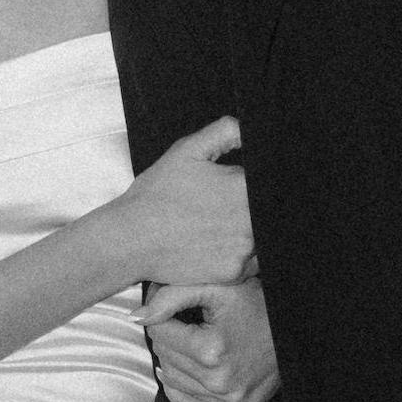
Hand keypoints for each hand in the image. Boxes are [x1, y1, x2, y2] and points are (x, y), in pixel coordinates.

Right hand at [116, 115, 254, 289]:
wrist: (131, 239)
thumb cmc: (156, 195)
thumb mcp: (187, 151)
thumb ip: (225, 132)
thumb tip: (248, 129)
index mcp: (245, 187)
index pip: (271, 184)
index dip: (256, 186)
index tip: (237, 190)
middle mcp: (251, 220)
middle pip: (268, 212)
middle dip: (251, 208)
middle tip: (221, 208)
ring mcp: (245, 249)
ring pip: (261, 237)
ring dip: (247, 231)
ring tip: (216, 226)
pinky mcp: (234, 273)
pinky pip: (251, 263)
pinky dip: (239, 255)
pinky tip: (215, 244)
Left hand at [143, 277, 277, 401]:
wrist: (295, 331)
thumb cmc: (256, 304)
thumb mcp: (216, 288)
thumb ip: (171, 295)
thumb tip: (136, 317)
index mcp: (211, 350)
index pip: (159, 332)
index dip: (163, 315)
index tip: (175, 307)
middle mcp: (219, 382)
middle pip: (164, 356)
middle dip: (169, 336)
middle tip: (185, 323)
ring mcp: (229, 401)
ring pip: (173, 381)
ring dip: (174, 361)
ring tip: (190, 343)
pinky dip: (180, 391)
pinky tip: (183, 373)